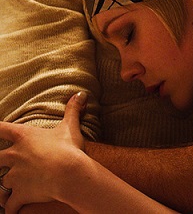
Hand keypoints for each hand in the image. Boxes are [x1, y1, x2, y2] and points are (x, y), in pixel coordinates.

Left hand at [0, 92, 87, 212]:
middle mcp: (15, 155)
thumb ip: (72, 110)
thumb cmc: (69, 148)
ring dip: (4, 187)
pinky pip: (10, 204)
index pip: (0, 129)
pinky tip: (13, 209)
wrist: (69, 173)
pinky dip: (11, 207)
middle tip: (2, 164)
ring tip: (6, 190)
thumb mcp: (70, 127)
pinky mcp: (20, 193)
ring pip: (1, 183)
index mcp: (24, 137)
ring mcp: (15, 176)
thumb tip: (81, 93)